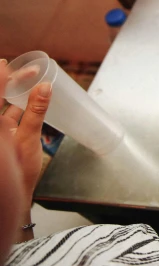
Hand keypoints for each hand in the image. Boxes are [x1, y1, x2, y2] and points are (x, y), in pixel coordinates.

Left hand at [0, 60, 50, 204]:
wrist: (7, 204)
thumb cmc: (13, 176)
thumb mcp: (27, 141)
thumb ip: (35, 112)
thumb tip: (45, 87)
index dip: (2, 76)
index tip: (12, 64)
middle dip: (9, 82)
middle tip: (27, 71)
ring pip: (2, 109)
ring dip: (12, 95)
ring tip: (29, 82)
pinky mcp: (0, 142)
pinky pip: (6, 118)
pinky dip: (16, 109)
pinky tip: (29, 104)